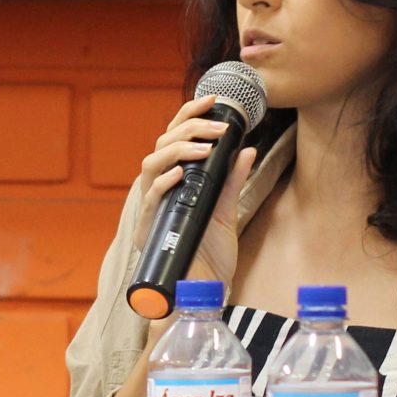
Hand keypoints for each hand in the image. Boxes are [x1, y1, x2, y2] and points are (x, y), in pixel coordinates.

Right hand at [134, 96, 258, 296]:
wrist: (205, 296)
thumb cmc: (211, 259)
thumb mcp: (226, 213)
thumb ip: (232, 181)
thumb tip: (247, 148)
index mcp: (175, 184)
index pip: (174, 139)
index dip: (189, 116)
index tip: (213, 100)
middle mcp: (159, 192)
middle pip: (161, 145)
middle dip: (188, 129)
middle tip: (217, 127)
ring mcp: (153, 210)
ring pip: (150, 165)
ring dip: (176, 150)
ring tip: (203, 148)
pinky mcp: (150, 231)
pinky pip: (151, 199)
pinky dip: (163, 182)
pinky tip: (181, 173)